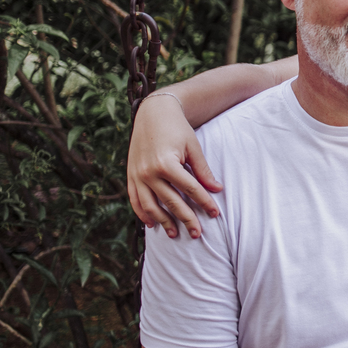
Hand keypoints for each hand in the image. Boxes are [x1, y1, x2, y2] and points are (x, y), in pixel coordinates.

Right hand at [127, 93, 222, 238]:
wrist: (153, 113)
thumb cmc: (177, 128)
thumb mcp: (193, 146)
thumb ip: (203, 170)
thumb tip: (217, 189)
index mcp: (166, 164)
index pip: (190, 189)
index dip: (204, 202)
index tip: (215, 213)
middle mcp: (149, 172)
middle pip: (171, 202)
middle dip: (186, 219)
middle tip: (197, 234)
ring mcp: (137, 175)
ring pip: (151, 206)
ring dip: (163, 222)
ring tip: (175, 234)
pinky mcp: (130, 176)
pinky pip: (135, 200)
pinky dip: (143, 213)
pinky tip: (152, 224)